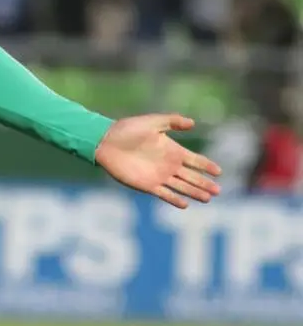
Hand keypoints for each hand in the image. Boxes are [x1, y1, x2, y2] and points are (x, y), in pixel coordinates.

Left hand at [94, 114, 221, 208]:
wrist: (105, 141)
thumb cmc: (127, 129)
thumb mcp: (152, 122)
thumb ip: (172, 121)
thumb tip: (193, 123)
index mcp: (172, 150)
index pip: (194, 160)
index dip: (206, 166)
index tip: (219, 171)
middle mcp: (168, 165)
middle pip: (191, 177)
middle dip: (205, 183)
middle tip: (218, 190)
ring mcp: (158, 176)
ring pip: (182, 187)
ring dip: (195, 193)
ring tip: (208, 198)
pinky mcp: (147, 185)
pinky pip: (164, 194)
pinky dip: (175, 199)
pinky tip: (186, 204)